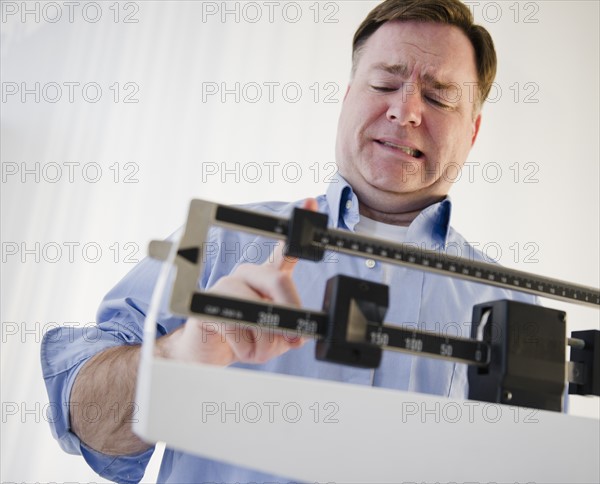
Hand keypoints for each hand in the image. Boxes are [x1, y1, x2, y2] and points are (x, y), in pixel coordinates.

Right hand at [159, 199, 317, 365]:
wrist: (205, 352)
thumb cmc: (243, 339)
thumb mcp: (275, 335)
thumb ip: (290, 327)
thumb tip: (301, 330)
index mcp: (264, 278)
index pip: (285, 250)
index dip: (299, 223)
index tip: (311, 202)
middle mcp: (246, 274)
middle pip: (279, 282)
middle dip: (292, 317)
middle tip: (293, 339)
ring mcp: (225, 285)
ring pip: (260, 313)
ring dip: (264, 344)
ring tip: (253, 349)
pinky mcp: (206, 303)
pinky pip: (238, 327)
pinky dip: (244, 349)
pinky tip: (235, 347)